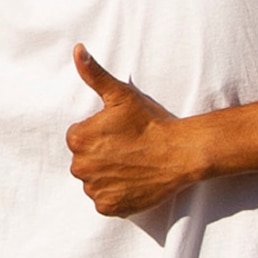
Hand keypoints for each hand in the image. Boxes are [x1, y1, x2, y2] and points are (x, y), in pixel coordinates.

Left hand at [63, 45, 200, 215]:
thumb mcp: (121, 95)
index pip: (78, 139)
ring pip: (94, 181)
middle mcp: (80, 166)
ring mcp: (95, 189)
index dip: (99, 135)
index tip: (119, 134)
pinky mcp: (109, 207)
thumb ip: (94, 73)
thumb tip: (78, 49)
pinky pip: (104, 200)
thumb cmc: (150, 122)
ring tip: (131, 164)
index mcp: (77, 139)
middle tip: (128, 149)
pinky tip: (132, 181)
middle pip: (84, 161)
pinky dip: (115, 194)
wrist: (180, 153)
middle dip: (101, 156)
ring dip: (107, 175)